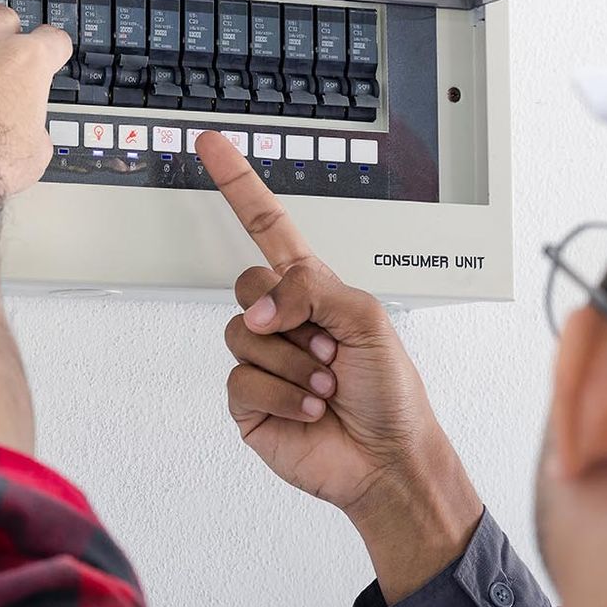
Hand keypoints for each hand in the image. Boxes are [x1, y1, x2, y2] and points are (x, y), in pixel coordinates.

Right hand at [196, 132, 481, 599]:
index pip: (267, 227)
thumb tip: (263, 308)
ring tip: (326, 386)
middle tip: (325, 347)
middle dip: (287, 315)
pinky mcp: (248, 403)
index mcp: (313, 291)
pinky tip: (310, 410)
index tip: (214, 145)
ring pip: (243, 336)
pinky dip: (284, 396)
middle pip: (246, 284)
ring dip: (295, 366)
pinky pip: (242, 381)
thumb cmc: (392, 393)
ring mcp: (262, 361)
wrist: (387, 461)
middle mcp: (283, 321)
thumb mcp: (367, 318)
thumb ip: (312, 289)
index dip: (239, 185)